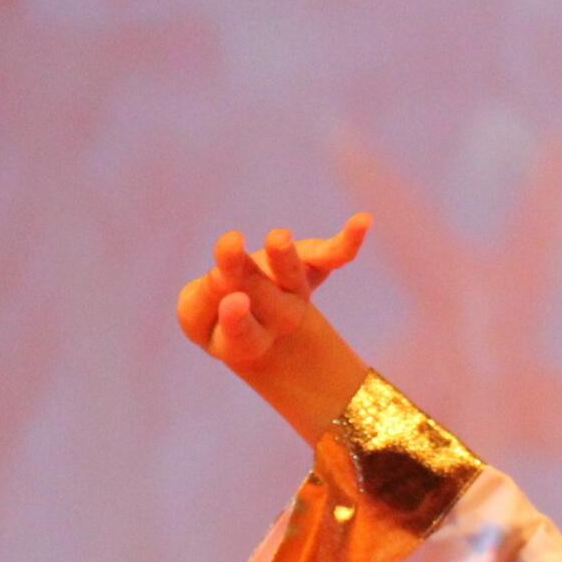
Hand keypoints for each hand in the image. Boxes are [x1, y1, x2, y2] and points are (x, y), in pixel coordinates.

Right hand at [175, 214, 370, 368]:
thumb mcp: (197, 318)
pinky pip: (332, 254)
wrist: (256, 317)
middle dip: (246, 271)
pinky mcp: (311, 263)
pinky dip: (348, 241)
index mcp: (248, 341)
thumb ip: (202, 304)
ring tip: (279, 236)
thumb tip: (221, 277)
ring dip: (285, 255)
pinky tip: (365, 221)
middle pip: (268, 302)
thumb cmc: (216, 317)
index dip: (238, 321)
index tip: (235, 300)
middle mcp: (279, 318)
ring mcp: (296, 290)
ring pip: (293, 275)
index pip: (242, 336)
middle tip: (228, 243)